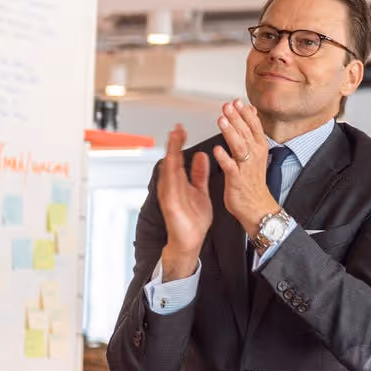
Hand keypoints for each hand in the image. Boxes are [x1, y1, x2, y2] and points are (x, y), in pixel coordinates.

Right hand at [157, 124, 212, 280]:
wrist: (190, 241)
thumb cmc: (193, 219)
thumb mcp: (200, 191)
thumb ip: (199, 174)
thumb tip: (202, 156)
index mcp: (180, 183)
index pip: (178, 159)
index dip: (179, 144)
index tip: (181, 129)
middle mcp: (172, 187)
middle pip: (171, 162)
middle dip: (173, 145)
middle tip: (176, 129)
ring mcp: (169, 196)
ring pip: (168, 172)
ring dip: (170, 156)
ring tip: (172, 142)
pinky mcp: (170, 206)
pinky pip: (170, 188)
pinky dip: (170, 176)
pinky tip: (171, 166)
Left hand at [210, 99, 279, 235]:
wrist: (257, 206)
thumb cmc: (253, 179)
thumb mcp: (257, 152)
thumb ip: (252, 131)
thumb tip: (251, 110)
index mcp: (259, 147)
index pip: (254, 125)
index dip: (246, 113)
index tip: (237, 101)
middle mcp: (255, 155)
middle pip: (245, 132)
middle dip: (236, 118)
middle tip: (227, 106)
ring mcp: (246, 167)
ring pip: (239, 146)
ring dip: (230, 132)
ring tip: (221, 120)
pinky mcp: (237, 179)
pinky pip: (230, 167)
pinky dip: (224, 158)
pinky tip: (217, 149)